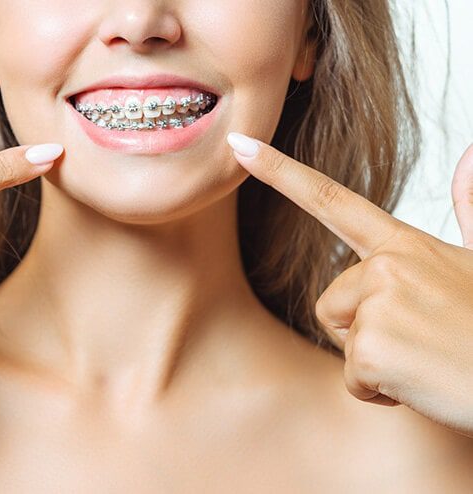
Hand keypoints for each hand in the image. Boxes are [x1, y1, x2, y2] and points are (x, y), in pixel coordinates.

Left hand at [228, 132, 472, 437]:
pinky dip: (381, 392)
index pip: (330, 199)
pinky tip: (421, 383)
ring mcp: (378, 304)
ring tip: (424, 358)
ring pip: (340, 338)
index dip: (279, 172)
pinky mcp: (371, 349)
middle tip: (422, 340)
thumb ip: (467, 211)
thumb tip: (468, 155)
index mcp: (406, 244)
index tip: (239, 145)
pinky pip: (353, 379)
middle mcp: (386, 265)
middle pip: (330, 302)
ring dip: (374, 361)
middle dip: (364, 332)